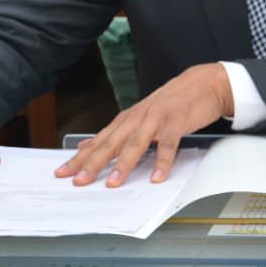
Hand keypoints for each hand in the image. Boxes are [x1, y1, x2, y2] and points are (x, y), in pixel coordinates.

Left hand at [55, 63, 233, 186]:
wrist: (202, 83)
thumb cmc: (171, 102)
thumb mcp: (139, 115)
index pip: (98, 141)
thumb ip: (116, 131)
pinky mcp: (176, 122)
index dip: (80, 157)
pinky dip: (162, 161)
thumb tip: (88, 144)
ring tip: (113, 183)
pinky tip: (157, 177)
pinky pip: (168, 145)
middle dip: (93, 163)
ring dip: (123, 164)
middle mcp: (138, 118)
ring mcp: (156, 119)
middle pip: (112, 143)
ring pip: (136, 143)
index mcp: (127, 119)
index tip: (62, 172)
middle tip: (79, 181)